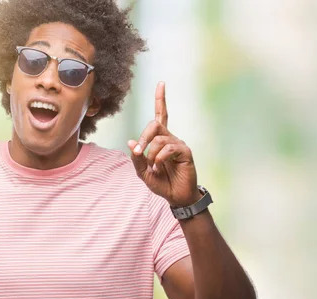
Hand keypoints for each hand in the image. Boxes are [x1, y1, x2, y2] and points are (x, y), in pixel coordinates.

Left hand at [128, 82, 201, 206]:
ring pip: (159, 139)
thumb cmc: (161, 183)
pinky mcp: (185, 152)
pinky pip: (169, 148)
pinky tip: (160, 166)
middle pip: (155, 124)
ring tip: (154, 167)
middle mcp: (170, 138)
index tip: (161, 83)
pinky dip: (160, 158)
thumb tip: (131, 142)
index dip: (160, 100)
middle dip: (144, 136)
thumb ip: (137, 158)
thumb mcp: (143, 172)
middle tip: (139, 151)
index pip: (160, 116)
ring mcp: (179, 144)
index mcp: (160, 140)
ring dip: (151, 153)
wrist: (176, 197)